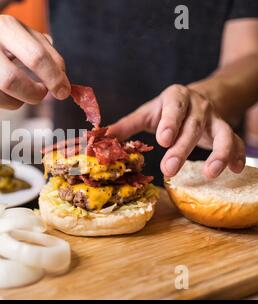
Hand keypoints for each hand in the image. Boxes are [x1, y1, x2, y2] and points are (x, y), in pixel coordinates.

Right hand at [0, 11, 70, 112]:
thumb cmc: (13, 39)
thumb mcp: (34, 38)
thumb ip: (52, 59)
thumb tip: (61, 86)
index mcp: (6, 28)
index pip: (34, 57)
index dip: (53, 78)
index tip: (63, 91)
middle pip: (8, 80)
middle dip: (32, 94)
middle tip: (41, 93)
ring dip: (13, 103)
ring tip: (20, 95)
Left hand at [109, 84, 245, 177]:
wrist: (200, 97)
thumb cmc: (166, 110)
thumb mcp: (146, 114)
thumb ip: (125, 126)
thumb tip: (97, 138)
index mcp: (176, 97)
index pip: (174, 107)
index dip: (170, 123)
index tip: (162, 140)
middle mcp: (198, 106)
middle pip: (193, 126)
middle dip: (182, 148)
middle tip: (169, 169)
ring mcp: (215, 119)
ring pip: (222, 134)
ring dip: (219, 153)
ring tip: (211, 173)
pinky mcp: (227, 130)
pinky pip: (237, 142)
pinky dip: (238, 155)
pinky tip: (236, 171)